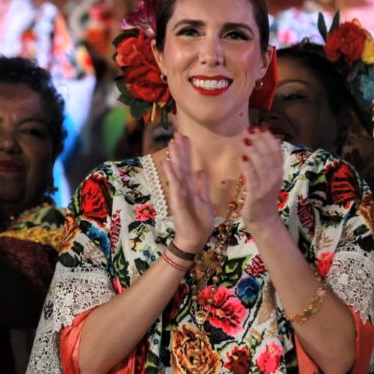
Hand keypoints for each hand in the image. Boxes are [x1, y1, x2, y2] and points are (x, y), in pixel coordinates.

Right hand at [163, 134, 211, 253]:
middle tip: (178, 133)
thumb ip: (202, 186)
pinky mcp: (177, 202)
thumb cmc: (199, 222)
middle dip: (180, 150)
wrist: (194, 240)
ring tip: (172, 143)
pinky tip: (168, 163)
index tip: (185, 137)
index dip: (187, 152)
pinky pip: (175, 186)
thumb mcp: (205, 201)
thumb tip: (200, 170)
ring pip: (177, 173)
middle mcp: (183, 188)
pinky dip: (171, 175)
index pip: (188, 165)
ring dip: (175, 158)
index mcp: (191, 187)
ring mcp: (179, 194)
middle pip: (182, 165)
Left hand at [239, 126, 284, 233]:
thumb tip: (258, 146)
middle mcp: (275, 177)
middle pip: (269, 154)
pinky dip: (247, 167)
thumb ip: (264, 165)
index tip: (261, 127)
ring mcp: (267, 186)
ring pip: (261, 163)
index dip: (269, 138)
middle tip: (249, 129)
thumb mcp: (267, 180)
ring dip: (253, 150)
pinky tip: (241, 157)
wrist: (263, 222)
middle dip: (259, 140)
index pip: (277, 151)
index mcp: (278, 172)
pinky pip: (252, 178)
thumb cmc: (262, 199)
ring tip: (244, 139)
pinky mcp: (257, 194)